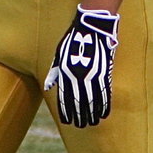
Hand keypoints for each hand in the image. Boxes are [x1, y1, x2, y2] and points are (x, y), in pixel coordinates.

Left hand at [44, 5, 118, 127]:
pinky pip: (104, 93)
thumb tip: (48, 87)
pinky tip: (103, 113)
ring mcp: (92, 75)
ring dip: (92, 113)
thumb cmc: (72, 40)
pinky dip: (104, 105)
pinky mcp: (104, 72)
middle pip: (79, 101)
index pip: (65, 97)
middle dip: (80, 115)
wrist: (91, 27)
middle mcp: (78, 76)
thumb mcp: (58, 55)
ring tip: (92, 123)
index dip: (66, 111)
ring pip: (92, 100)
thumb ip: (54, 72)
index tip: (68, 121)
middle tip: (81, 125)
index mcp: (65, 72)